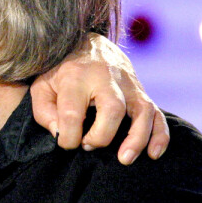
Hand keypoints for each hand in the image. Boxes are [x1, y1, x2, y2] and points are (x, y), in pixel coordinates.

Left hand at [29, 33, 168, 164]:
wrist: (87, 43)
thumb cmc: (61, 72)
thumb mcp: (42, 86)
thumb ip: (45, 112)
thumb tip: (60, 134)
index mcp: (75, 76)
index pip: (72, 112)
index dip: (68, 136)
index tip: (66, 143)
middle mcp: (105, 78)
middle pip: (112, 109)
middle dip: (101, 136)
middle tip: (88, 146)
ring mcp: (128, 84)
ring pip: (142, 111)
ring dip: (136, 138)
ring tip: (124, 159)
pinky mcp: (141, 92)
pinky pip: (157, 114)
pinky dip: (160, 135)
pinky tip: (153, 153)